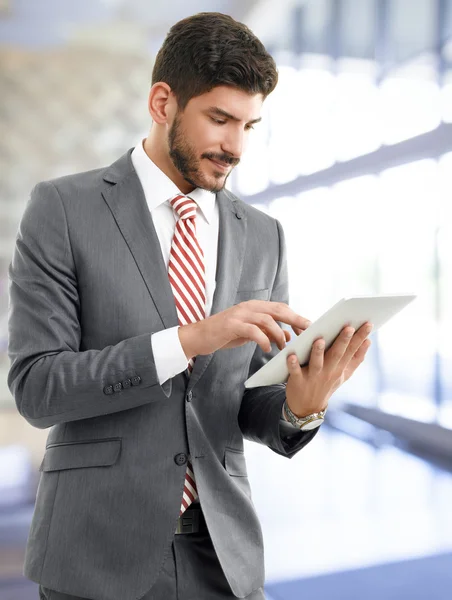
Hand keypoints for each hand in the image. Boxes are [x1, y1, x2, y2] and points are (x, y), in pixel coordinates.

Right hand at [178, 300, 310, 358]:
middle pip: (278, 309)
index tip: (309, 327)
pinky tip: (267, 348)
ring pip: (267, 319)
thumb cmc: (224, 334)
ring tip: (283, 346)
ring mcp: (240, 314)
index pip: (280, 308)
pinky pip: (253, 330)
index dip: (296, 316)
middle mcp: (249, 307)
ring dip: (279, 334)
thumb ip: (267, 331)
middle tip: (307, 332)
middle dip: (295, 320)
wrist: (199, 336)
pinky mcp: (232, 325)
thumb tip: (287, 335)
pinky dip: (263, 339)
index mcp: (254, 307)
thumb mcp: (249, 333)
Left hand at [285, 322, 372, 417]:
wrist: (307, 407)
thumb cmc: (327, 384)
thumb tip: (368, 341)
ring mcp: (313, 377)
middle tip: (349, 327)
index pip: (352, 350)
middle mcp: (328, 372)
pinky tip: (292, 356)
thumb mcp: (344, 374)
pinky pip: (295, 372)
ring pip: (316, 363)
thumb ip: (356, 358)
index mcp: (340, 368)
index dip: (360, 337)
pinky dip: (293, 364)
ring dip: (317, 352)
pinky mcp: (297, 381)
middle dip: (343, 341)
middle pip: (336, 355)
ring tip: (319, 340)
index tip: (367, 324)